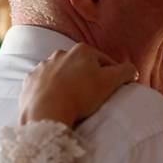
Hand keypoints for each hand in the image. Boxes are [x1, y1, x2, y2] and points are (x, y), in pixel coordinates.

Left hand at [20, 43, 137, 126]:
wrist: (46, 111)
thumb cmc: (81, 95)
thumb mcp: (110, 82)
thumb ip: (125, 71)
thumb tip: (132, 70)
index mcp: (82, 50)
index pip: (105, 61)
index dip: (113, 75)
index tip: (115, 87)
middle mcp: (60, 53)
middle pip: (82, 66)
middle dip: (88, 78)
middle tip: (94, 96)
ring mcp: (43, 67)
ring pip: (61, 74)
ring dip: (68, 84)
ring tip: (73, 101)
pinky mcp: (30, 81)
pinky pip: (44, 84)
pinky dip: (50, 91)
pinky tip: (56, 102)